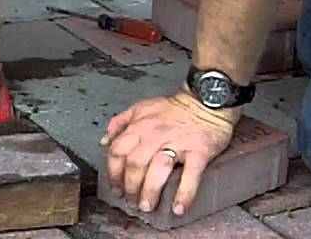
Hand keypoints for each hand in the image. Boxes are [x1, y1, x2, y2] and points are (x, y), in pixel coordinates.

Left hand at [100, 90, 238, 215]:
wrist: (206, 102)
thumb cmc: (173, 109)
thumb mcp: (140, 109)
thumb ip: (119, 123)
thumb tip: (104, 142)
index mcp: (139, 126)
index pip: (117, 151)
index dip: (113, 172)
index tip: (115, 188)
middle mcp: (155, 135)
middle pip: (135, 164)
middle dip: (129, 187)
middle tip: (131, 202)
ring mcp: (178, 143)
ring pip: (157, 170)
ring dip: (150, 192)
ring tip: (147, 206)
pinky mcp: (199, 152)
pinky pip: (191, 175)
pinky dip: (184, 194)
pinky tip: (178, 208)